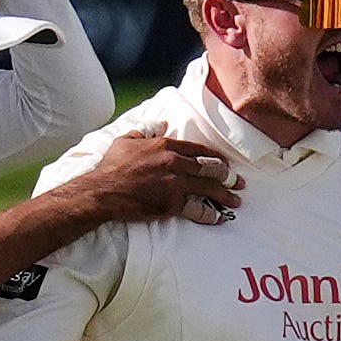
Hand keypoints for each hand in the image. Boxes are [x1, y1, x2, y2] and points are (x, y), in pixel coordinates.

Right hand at [73, 133, 241, 227]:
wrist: (102, 191)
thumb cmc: (111, 166)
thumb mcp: (127, 140)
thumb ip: (146, 130)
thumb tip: (161, 123)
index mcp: (165, 146)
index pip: (199, 150)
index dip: (215, 158)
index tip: (224, 163)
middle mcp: (174, 163)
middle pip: (209, 169)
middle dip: (227, 176)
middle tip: (238, 182)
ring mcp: (174, 184)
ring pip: (208, 188)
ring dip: (225, 195)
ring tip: (236, 200)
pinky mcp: (171, 204)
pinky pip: (196, 209)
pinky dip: (209, 213)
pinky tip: (218, 217)